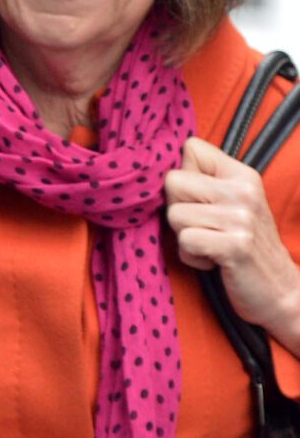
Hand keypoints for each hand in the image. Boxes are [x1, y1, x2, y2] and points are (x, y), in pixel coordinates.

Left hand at [168, 138, 299, 342]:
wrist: (280, 290)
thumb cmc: (243, 244)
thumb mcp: (232, 204)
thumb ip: (205, 181)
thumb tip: (158, 163)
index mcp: (242, 175)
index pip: (191, 147)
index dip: (184, 175)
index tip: (201, 200)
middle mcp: (243, 191)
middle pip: (172, 181)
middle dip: (178, 208)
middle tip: (205, 227)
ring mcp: (241, 218)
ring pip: (174, 214)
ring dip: (185, 236)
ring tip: (211, 245)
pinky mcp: (235, 246)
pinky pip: (184, 241)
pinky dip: (191, 257)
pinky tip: (213, 261)